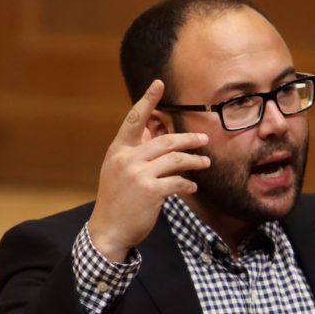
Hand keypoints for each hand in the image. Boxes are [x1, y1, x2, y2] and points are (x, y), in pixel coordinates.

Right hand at [87, 79, 210, 261]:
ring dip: (194, 161)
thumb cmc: (117, 201)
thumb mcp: (119, 172)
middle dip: (188, 139)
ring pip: (175, 159)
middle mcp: (127, 159)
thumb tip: (158, 138)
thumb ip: (136, 154)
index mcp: (118, 150)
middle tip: (204, 139)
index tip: (158, 83)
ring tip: (205, 163)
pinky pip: (178, 182)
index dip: (147, 100)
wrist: (109, 230)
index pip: (134, 120)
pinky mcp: (151, 191)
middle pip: (165, 141)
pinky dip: (188, 184)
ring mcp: (138, 175)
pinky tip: (192, 187)